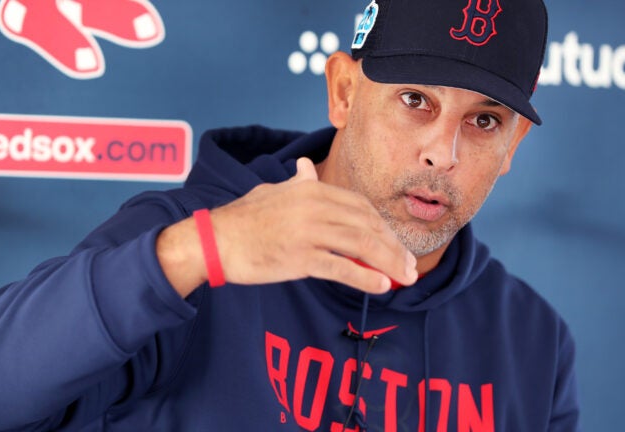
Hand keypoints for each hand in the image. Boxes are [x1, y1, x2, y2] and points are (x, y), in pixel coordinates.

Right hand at [157, 158, 417, 296]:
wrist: (214, 240)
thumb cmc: (244, 218)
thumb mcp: (273, 191)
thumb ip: (297, 183)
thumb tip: (306, 168)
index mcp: (312, 189)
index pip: (361, 207)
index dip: (383, 228)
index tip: (395, 245)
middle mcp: (314, 206)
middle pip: (368, 226)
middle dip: (394, 247)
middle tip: (410, 267)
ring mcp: (308, 232)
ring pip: (361, 245)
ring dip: (388, 263)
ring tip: (404, 278)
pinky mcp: (299, 258)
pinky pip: (340, 268)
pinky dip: (364, 277)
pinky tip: (381, 286)